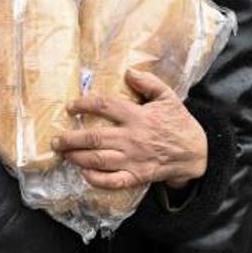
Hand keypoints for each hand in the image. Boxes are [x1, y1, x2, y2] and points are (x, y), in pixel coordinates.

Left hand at [52, 70, 206, 189]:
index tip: (70, 107)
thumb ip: (149, 83)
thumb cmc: (179, 123)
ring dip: (77, 157)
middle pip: (94, 137)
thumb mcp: (168, 97)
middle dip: (70, 139)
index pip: (104, 106)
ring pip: (98, 159)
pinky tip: (84, 174)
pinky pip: (112, 181)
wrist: (196, 153)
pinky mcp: (137, 176)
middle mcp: (131, 138)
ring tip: (64, 154)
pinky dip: (96, 179)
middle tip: (55, 140)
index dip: (84, 105)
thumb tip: (129, 71)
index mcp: (137, 116)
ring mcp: (133, 159)